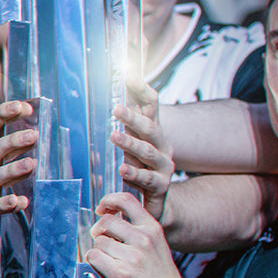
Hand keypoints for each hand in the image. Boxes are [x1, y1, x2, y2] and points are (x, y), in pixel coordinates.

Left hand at [86, 191, 189, 277]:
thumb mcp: (156, 246)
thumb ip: (137, 231)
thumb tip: (108, 219)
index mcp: (152, 229)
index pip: (126, 200)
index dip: (109, 200)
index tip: (102, 208)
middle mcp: (143, 239)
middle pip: (106, 222)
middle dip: (99, 232)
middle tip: (102, 243)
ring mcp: (132, 256)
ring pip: (99, 242)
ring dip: (99, 252)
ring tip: (111, 263)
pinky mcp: (120, 273)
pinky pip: (94, 257)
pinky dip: (95, 263)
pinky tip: (106, 271)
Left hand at [114, 81, 173, 221]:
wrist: (157, 202)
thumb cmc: (141, 167)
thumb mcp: (134, 142)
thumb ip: (127, 122)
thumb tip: (116, 92)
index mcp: (154, 132)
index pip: (152, 105)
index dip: (143, 90)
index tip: (131, 76)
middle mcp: (162, 145)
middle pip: (150, 127)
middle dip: (134, 117)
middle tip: (116, 108)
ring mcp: (164, 166)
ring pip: (148, 152)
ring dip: (131, 143)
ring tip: (114, 135)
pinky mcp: (161, 186)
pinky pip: (147, 179)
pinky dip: (134, 173)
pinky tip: (123, 169)